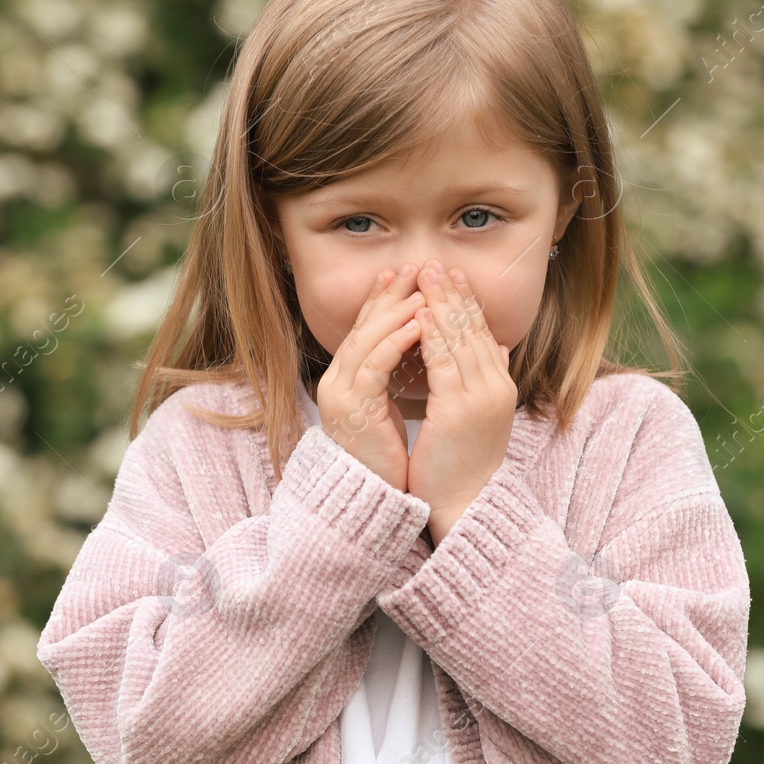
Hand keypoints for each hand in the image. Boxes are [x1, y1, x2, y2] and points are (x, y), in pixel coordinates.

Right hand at [315, 263, 426, 491]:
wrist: (372, 496)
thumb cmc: (387, 455)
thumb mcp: (389, 405)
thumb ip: (398, 373)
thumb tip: (426, 342)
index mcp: (347, 379)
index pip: (365, 327)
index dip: (384, 298)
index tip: (406, 273)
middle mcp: (337, 380)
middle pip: (363, 325)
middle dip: (390, 295)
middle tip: (415, 267)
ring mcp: (341, 393)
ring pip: (367, 339)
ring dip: (397, 312)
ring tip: (423, 290)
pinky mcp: (353, 408)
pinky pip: (376, 365)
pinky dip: (397, 341)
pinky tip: (419, 324)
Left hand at [407, 260, 516, 542]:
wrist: (466, 504)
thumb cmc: (466, 463)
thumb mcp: (480, 413)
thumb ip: (489, 377)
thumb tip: (499, 345)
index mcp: (499, 386)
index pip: (483, 333)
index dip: (466, 302)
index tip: (450, 275)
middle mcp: (495, 386)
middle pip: (473, 328)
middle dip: (452, 294)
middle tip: (434, 263)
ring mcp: (480, 396)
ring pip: (459, 338)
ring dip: (439, 303)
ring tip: (424, 276)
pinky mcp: (458, 409)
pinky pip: (442, 361)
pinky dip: (430, 334)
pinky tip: (417, 314)